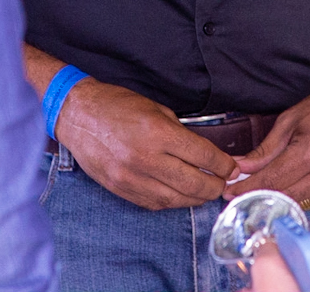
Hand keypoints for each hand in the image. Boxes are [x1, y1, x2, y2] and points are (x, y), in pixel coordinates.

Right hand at [56, 78, 237, 210]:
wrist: (76, 115)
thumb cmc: (116, 105)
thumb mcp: (155, 109)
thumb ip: (180, 132)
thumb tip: (204, 153)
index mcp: (158, 133)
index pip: (203, 156)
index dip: (224, 165)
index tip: (232, 167)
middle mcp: (146, 159)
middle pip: (194, 184)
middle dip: (215, 185)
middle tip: (223, 182)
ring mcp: (132, 178)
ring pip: (176, 199)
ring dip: (196, 198)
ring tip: (205, 191)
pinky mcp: (122, 189)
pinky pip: (155, 203)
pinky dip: (173, 202)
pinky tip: (181, 195)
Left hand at [227, 74, 309, 208]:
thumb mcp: (289, 122)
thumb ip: (265, 150)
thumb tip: (242, 166)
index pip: (272, 180)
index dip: (248, 188)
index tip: (230, 192)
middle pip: (284, 196)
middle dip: (259, 195)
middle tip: (240, 194)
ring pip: (300, 203)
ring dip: (281, 198)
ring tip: (266, 189)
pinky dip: (302, 197)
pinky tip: (294, 185)